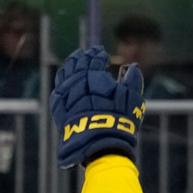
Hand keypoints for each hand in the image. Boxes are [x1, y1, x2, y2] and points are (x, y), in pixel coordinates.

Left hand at [50, 46, 145, 168]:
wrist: (98, 141)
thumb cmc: (119, 118)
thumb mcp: (132, 99)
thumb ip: (133, 81)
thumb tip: (134, 67)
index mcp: (94, 74)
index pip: (95, 59)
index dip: (98, 54)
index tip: (101, 52)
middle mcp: (77, 80)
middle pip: (78, 63)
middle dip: (84, 57)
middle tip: (87, 53)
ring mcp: (66, 92)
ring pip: (66, 73)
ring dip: (71, 65)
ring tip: (75, 61)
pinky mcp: (59, 106)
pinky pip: (58, 87)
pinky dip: (62, 80)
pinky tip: (65, 79)